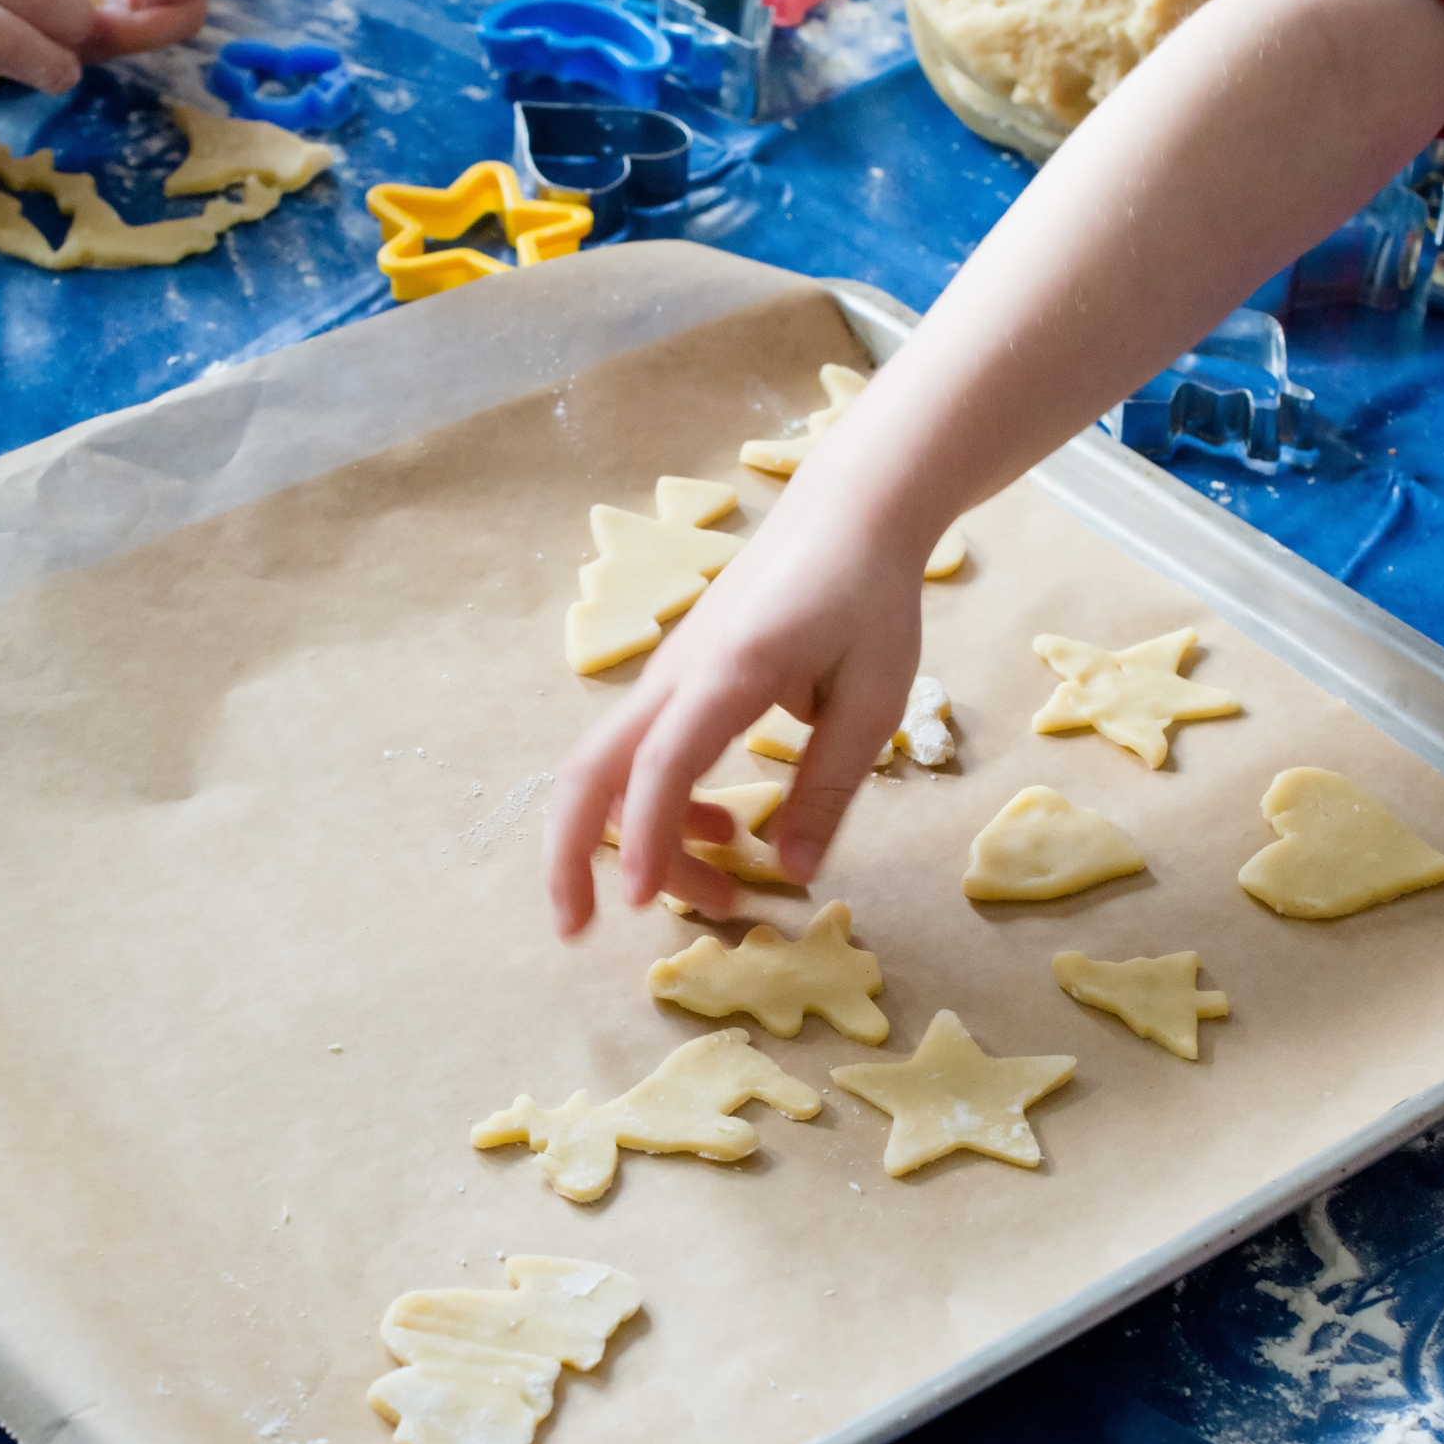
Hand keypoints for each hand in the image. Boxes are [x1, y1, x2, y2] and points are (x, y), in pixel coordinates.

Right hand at [547, 458, 929, 936]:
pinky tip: (721, 830)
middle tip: (576, 930)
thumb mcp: (874, 698)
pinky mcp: (679, 681)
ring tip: (721, 897)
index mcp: (729, 671)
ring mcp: (669, 676)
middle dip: (569, 852)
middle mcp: (678, 674)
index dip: (648, 837)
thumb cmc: (869, 597)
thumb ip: (830, 786)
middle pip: (590, 767)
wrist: (849, 514)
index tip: (640, 902)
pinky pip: (645, 753)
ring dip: (642, 842)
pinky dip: (663, 807)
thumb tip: (793, 871)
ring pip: (614, 769)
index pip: (663, 763)